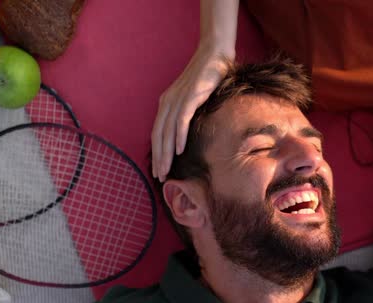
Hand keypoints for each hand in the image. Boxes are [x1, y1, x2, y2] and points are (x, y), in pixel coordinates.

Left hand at [151, 45, 231, 180]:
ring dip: (166, 152)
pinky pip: (182, 120)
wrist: (215, 55)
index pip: (158, 133)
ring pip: (168, 131)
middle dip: (158, 158)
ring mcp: (178, 99)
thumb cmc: (208, 77)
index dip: (157, 153)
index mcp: (167, 103)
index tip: (160, 170)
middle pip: (159, 135)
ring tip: (166, 170)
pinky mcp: (190, 96)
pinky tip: (179, 150)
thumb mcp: (194, 98)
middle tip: (160, 177)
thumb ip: (189, 113)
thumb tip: (191, 132)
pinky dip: (179, 136)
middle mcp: (168, 102)